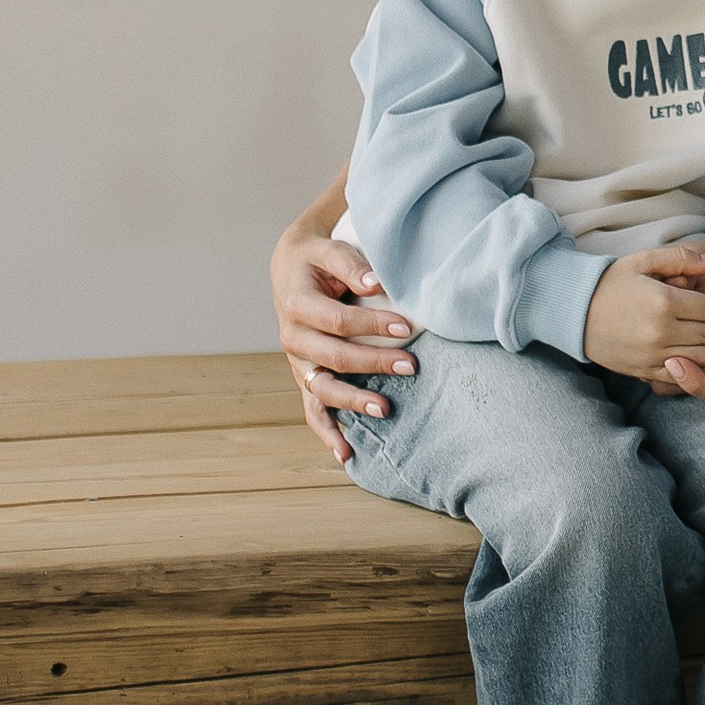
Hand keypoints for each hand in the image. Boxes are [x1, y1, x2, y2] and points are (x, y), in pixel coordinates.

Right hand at [272, 208, 416, 468]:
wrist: (291, 267)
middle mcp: (293, 338)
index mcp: (297, 305)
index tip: (409, 326)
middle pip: (335, 357)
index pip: (340, 321)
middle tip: (412, 365)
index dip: (373, 325)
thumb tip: (376, 283)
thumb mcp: (329, 250)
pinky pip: (312, 409)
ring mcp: (298, 362)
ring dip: (353, 402)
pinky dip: (326, 432)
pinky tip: (345, 454)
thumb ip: (350, 264)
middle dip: (374, 363)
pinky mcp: (304, 376)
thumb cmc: (317, 258)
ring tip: (385, 409)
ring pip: (322, 390)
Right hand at [584, 248, 704, 383]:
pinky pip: (682, 375)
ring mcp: (652, 355)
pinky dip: (698, 367)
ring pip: (702, 358)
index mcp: (663, 302)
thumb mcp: (644, 260)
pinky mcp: (644, 370)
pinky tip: (702, 356)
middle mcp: (660, 332)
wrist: (575, 312)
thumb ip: (682, 258)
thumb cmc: (612, 282)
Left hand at [660, 256, 704, 399]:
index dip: (695, 384)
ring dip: (670, 352)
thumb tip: (690, 299)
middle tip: (648, 347)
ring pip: (692, 365)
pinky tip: (664, 311)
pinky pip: (693, 343)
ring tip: (651, 330)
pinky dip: (678, 333)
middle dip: (670, 372)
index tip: (674, 364)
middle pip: (698, 384)